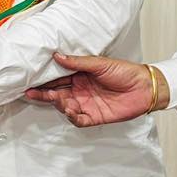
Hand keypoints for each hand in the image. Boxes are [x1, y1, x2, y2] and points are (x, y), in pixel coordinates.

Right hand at [24, 53, 156, 126]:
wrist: (145, 87)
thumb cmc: (125, 72)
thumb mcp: (100, 64)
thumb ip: (78, 62)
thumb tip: (56, 56)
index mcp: (80, 76)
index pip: (57, 79)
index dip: (44, 80)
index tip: (30, 80)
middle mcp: (80, 91)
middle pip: (57, 94)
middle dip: (44, 94)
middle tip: (32, 92)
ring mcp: (86, 104)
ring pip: (65, 107)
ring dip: (58, 104)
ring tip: (55, 99)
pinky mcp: (95, 117)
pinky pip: (79, 120)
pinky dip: (73, 117)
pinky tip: (70, 111)